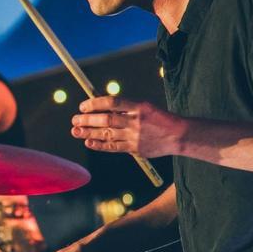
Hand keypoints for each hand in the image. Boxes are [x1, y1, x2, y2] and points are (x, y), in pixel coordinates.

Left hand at [70, 96, 184, 157]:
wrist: (178, 135)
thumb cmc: (157, 118)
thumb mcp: (144, 106)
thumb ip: (124, 107)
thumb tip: (99, 106)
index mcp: (139, 106)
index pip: (112, 102)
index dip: (95, 103)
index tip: (83, 105)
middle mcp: (136, 121)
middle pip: (107, 119)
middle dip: (88, 119)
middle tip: (75, 119)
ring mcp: (135, 136)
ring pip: (107, 134)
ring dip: (88, 132)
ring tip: (75, 131)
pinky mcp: (135, 149)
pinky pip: (113, 147)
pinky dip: (100, 144)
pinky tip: (89, 142)